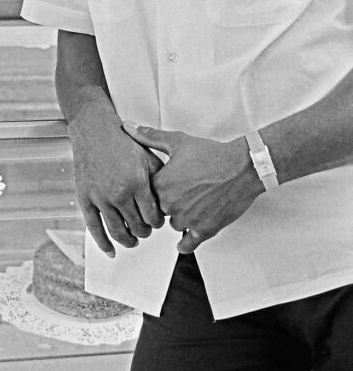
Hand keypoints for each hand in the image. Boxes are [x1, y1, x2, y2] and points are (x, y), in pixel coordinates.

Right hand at [68, 113, 165, 256]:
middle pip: (137, 226)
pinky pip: (94, 227)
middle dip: (145, 231)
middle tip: (147, 229)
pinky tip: (111, 251)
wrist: (94, 129)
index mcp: (137, 182)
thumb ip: (159, 179)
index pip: (153, 216)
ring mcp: (100, 197)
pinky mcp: (84, 198)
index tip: (157, 221)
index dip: (158, 222)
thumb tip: (169, 201)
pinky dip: (102, 243)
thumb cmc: (121, 141)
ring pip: (117, 231)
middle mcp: (119, 193)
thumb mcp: (148, 155)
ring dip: (128, 240)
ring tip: (133, 240)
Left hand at [122, 123, 263, 252]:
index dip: (153, 189)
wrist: (242, 167)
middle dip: (166, 203)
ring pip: (173, 224)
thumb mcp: (178, 142)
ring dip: (179, 218)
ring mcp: (187, 218)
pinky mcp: (204, 229)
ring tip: (190, 205)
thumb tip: (128, 127)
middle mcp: (171, 204)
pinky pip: (188, 244)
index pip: (146, 193)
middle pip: (159, 209)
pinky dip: (185, 244)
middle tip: (179, 193)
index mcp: (161, 184)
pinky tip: (183, 242)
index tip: (161, 185)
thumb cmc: (212, 154)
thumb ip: (149, 137)